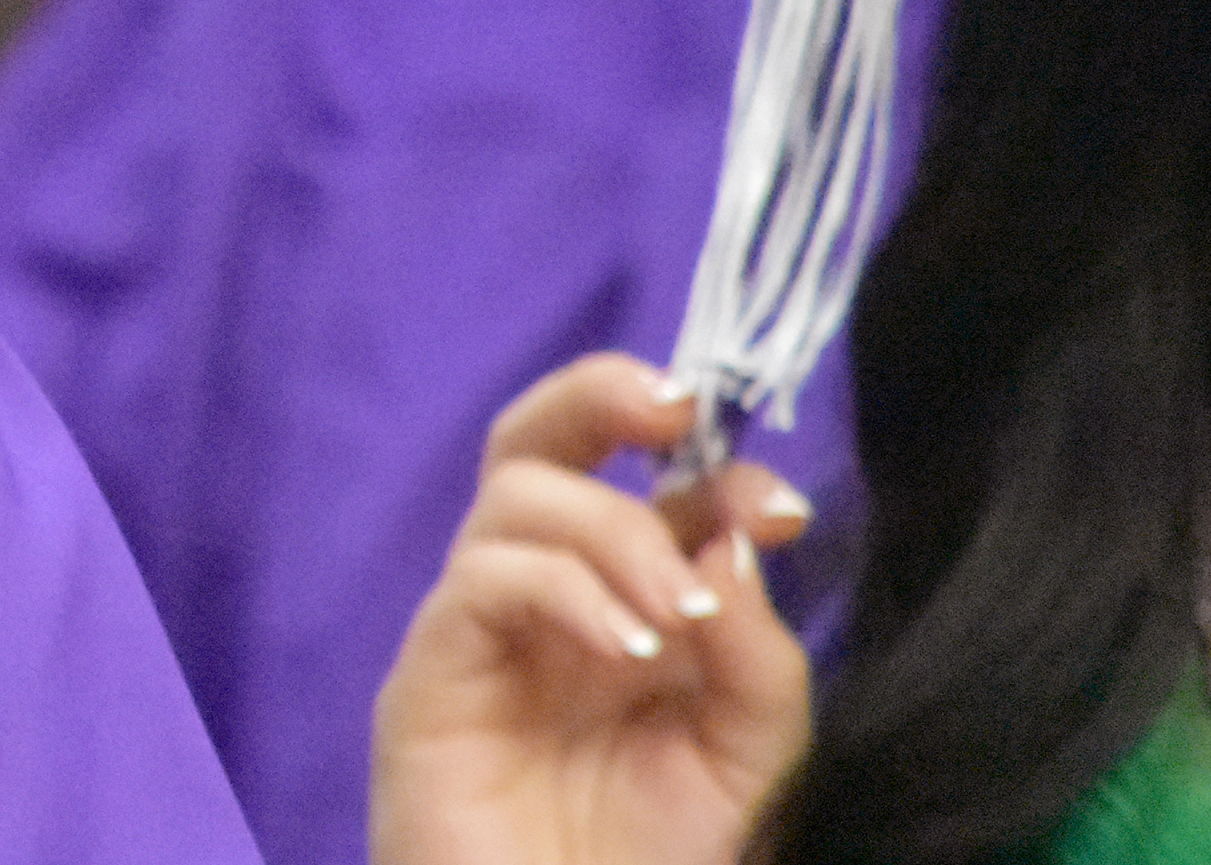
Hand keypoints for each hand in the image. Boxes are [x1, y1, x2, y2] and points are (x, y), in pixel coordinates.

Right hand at [369, 356, 816, 864]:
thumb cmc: (651, 863)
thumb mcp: (749, 759)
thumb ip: (756, 654)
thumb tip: (730, 541)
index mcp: (621, 605)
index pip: (646, 487)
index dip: (714, 469)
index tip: (781, 512)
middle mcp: (545, 596)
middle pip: (537, 437)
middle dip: (603, 394)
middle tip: (675, 413)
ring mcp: (480, 628)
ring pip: (514, 492)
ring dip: (609, 530)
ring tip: (667, 619)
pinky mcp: (429, 671)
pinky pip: (481, 579)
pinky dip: (560, 590)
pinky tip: (620, 649)